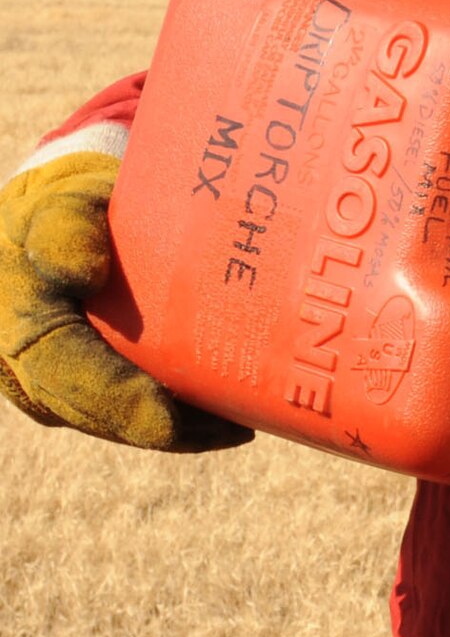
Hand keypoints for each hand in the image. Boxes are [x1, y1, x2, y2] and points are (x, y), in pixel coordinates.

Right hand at [0, 152, 248, 450]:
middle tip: (235, 428)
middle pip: (99, 415)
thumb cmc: (66, 208)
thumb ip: (65, 228)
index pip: (66, 376)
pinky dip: (173, 421)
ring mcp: (51, 386)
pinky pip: (125, 417)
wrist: (61, 221)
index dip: (118, 402)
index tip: (168, 414)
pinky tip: (224, 417)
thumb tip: (80, 271)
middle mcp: (24, 369)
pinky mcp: (81, 390)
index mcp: (16, 326)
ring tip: (240, 424)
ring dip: (177, 432)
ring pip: (115, 425)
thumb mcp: (62, 205)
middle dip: (165, 430)